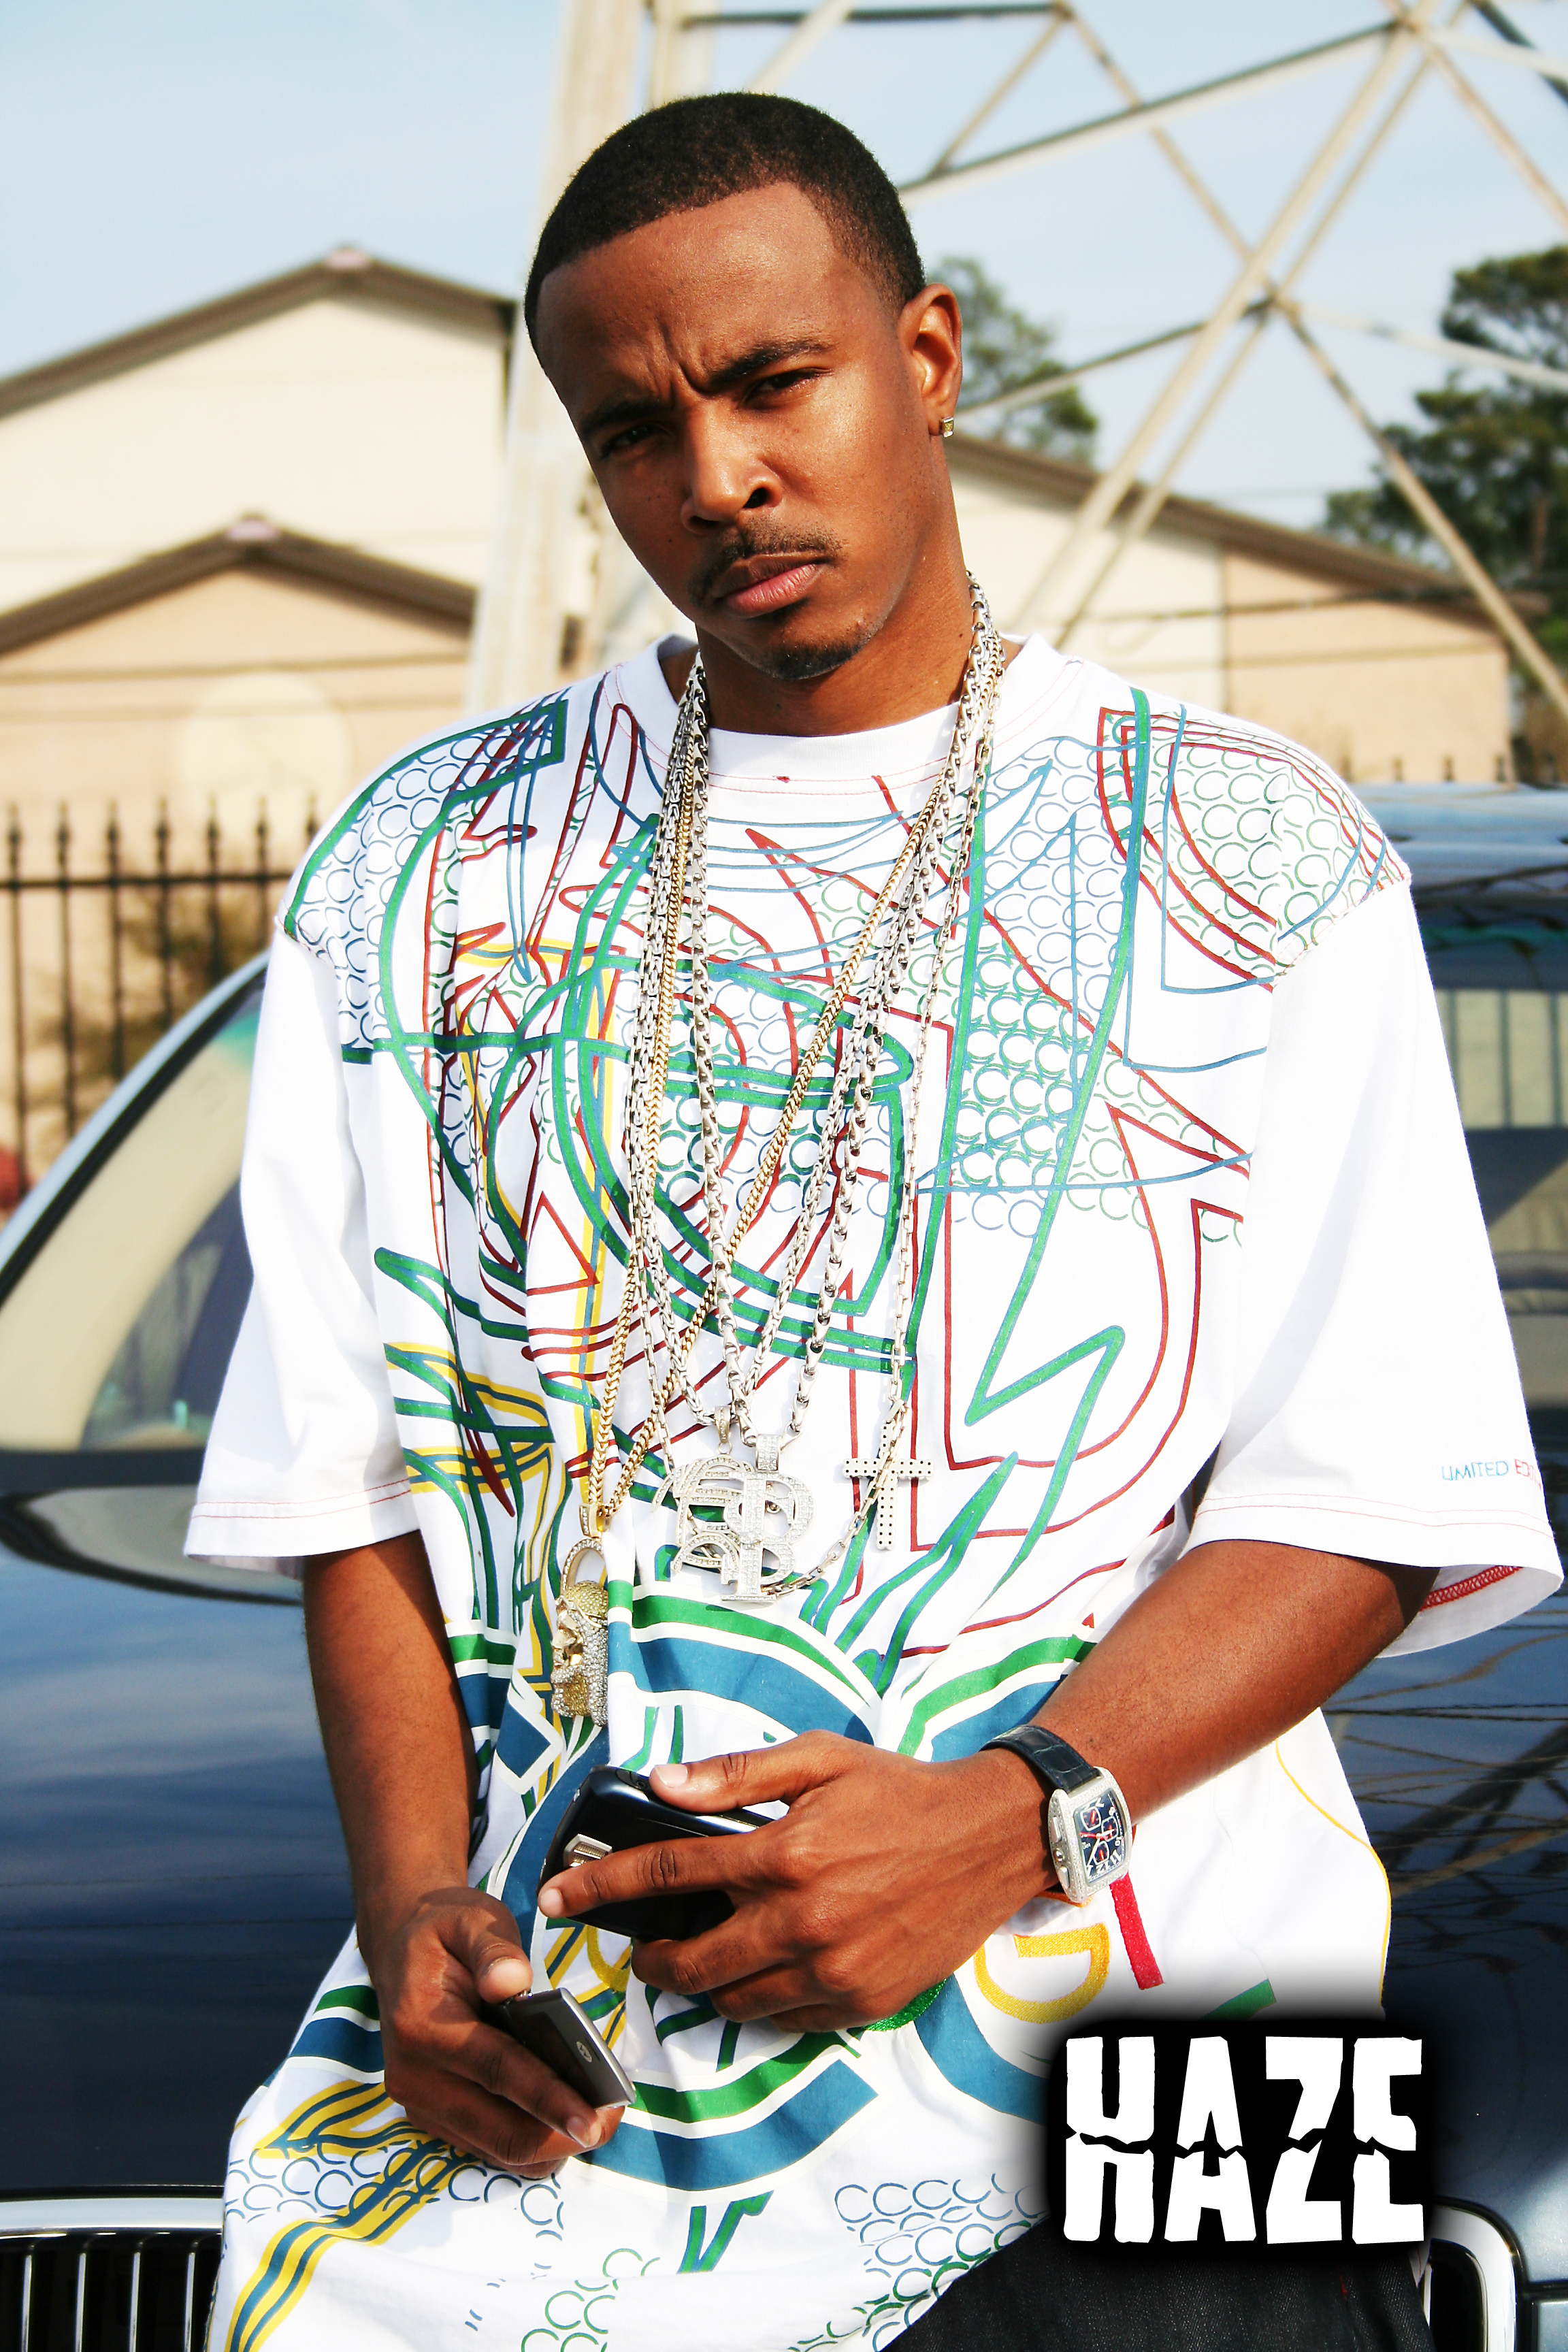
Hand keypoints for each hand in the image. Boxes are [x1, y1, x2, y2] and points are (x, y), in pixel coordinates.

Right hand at [367, 1885, 624, 2173]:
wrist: (401, 1951)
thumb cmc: (445, 1932)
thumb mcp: (470, 1920)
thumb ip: (493, 1949)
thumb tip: (513, 1983)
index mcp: (422, 2027)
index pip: (498, 2071)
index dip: (550, 2099)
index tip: (593, 2120)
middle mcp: (415, 2079)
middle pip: (501, 2131)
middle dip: (562, 2134)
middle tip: (612, 2118)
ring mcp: (421, 2105)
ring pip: (500, 2150)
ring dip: (551, 2143)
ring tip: (598, 2115)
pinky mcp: (434, 2118)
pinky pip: (490, 2146)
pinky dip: (532, 2140)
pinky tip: (563, 2112)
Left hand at [536, 1733, 1051, 2031]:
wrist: (987, 1839)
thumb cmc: (899, 1791)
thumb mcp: (819, 1759)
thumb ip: (735, 1774)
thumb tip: (661, 1784)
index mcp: (784, 1854)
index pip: (667, 1876)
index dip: (601, 1888)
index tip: (556, 1898)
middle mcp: (802, 1921)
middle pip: (690, 1960)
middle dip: (649, 1956)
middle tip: (640, 1944)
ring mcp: (833, 1970)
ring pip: (733, 2000)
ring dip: (701, 1984)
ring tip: (697, 1957)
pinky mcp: (861, 2002)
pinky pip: (785, 2018)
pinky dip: (758, 2001)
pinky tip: (758, 1971)